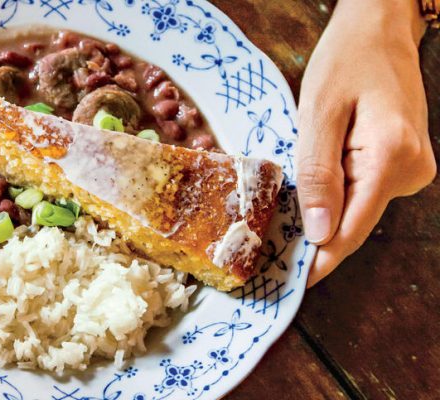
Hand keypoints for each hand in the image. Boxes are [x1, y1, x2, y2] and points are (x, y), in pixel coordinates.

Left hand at [297, 0, 435, 286]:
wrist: (380, 30)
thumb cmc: (347, 61)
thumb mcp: (319, 114)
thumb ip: (318, 174)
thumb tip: (319, 233)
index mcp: (392, 159)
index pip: (351, 230)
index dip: (318, 261)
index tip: (286, 283)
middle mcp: (411, 172)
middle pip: (353, 222)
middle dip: (312, 238)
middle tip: (267, 250)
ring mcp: (411, 170)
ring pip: (356, 208)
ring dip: (321, 214)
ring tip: (279, 219)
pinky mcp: (401, 164)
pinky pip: (361, 191)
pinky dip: (333, 194)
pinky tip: (309, 190)